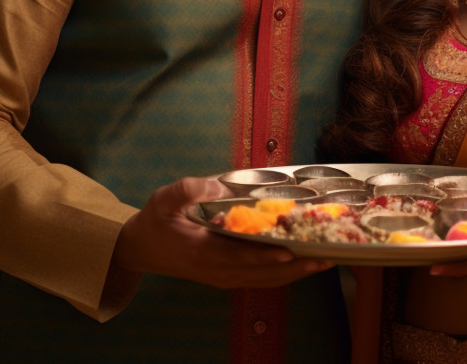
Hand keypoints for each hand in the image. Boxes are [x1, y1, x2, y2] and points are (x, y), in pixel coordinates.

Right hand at [113, 176, 333, 288]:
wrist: (142, 249)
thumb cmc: (156, 221)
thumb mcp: (164, 198)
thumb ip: (188, 189)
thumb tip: (220, 185)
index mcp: (201, 251)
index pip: (238, 255)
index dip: (263, 255)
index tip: (288, 251)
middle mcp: (216, 270)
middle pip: (261, 273)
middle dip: (294, 266)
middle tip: (324, 257)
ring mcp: (223, 278)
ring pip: (265, 280)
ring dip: (295, 273)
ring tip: (324, 262)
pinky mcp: (227, 278)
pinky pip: (260, 280)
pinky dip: (283, 275)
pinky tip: (302, 266)